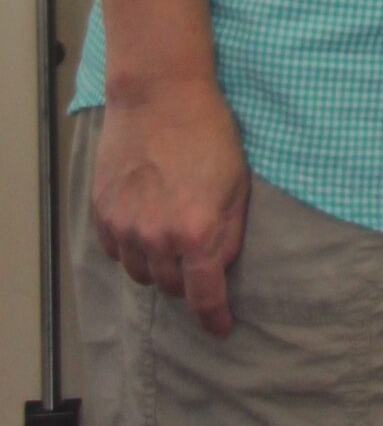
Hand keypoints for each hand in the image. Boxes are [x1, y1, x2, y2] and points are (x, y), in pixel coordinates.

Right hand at [92, 80, 250, 337]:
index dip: (215, 318)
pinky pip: (118, 252)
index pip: (204, 296)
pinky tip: (147, 227)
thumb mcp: (237, 184)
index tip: (221, 328)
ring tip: (173, 241)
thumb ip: (229, 234)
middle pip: (171, 287)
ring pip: (141, 273)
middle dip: (189, 282)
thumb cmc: (208, 134)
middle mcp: (156, 238)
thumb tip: (219, 268)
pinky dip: (134, 249)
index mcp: (196, 233)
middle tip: (200, 263)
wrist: (160, 97)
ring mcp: (124, 227)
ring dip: (160, 267)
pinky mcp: (102, 213)